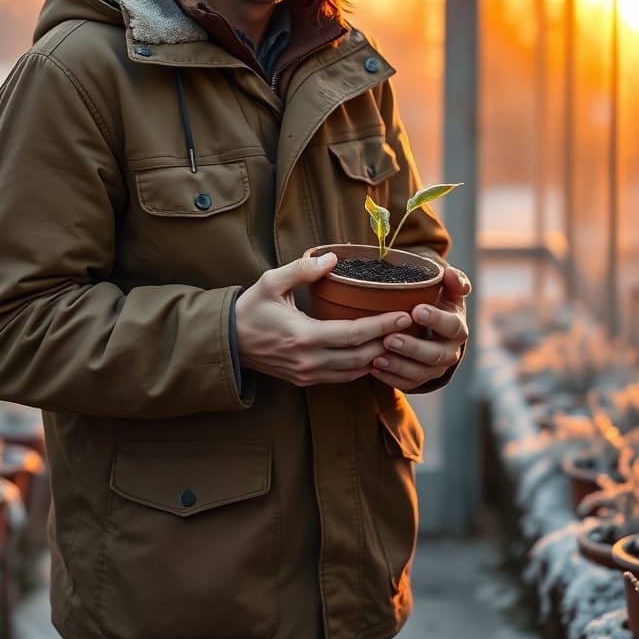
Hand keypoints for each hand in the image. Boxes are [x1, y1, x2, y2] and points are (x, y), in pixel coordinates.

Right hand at [235, 254, 413, 386]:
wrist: (227, 342)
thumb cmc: (250, 309)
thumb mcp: (271, 282)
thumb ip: (302, 269)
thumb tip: (332, 258)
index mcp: (304, 337)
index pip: (354, 335)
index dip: (382, 326)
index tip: (404, 315)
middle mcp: (309, 361)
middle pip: (362, 358)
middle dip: (390, 343)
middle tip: (411, 327)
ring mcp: (307, 374)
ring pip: (355, 372)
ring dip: (379, 358)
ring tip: (400, 340)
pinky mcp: (305, 380)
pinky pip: (342, 378)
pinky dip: (362, 368)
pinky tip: (375, 354)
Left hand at [370, 266, 469, 390]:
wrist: (432, 328)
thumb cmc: (437, 304)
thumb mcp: (447, 291)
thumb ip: (452, 280)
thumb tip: (449, 273)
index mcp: (457, 328)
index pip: (451, 326)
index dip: (436, 319)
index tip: (416, 310)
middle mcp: (450, 351)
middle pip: (435, 354)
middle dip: (412, 348)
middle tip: (390, 339)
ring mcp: (435, 368)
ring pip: (421, 373)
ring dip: (399, 366)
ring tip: (377, 357)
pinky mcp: (420, 379)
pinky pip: (408, 384)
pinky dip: (391, 378)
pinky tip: (374, 369)